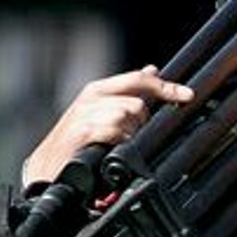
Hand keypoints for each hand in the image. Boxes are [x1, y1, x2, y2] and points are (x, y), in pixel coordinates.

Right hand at [22, 66, 194, 185]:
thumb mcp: (102, 112)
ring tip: (114, 144)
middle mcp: (91, 98)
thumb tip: (153, 69)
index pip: (139, 79)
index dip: (166, 87)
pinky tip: (111, 150)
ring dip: (129, 134)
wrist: (48, 166)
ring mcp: (85, 113)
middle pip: (138, 103)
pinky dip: (118, 142)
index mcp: (99, 90)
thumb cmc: (78, 142)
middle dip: (141, 123)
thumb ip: (127, 92)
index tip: (188, 95)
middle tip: (128, 136)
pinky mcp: (82, 131)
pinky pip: (115, 131)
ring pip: (128, 116)